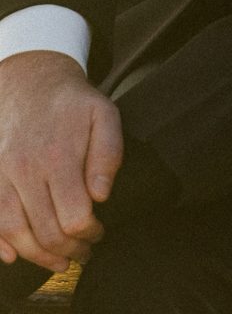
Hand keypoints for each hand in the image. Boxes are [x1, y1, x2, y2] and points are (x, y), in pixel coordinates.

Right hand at [0, 51, 121, 271]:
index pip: (74, 217)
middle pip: (46, 231)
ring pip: (16, 233)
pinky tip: (15, 256)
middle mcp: (26, 171)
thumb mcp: (104, 115)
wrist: (30, 83)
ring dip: (38, 256)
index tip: (99, 232)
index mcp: (59, 157)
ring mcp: (4, 176)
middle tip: (83, 252)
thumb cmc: (72, 103)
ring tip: (58, 261)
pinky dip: (1, 245)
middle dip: (68, 251)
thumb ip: (109, 154)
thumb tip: (102, 195)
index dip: (90, 233)